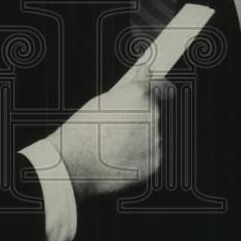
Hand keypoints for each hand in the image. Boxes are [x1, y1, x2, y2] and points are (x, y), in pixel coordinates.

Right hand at [45, 65, 169, 201]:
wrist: (74, 164)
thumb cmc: (81, 132)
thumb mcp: (100, 101)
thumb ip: (127, 90)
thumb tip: (142, 76)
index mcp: (139, 94)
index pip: (162, 84)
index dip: (163, 86)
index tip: (166, 90)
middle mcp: (153, 115)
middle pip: (157, 112)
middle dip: (144, 116)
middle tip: (121, 126)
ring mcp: (156, 140)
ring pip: (154, 135)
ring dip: (141, 137)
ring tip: (114, 144)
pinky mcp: (155, 162)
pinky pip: (152, 154)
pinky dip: (140, 155)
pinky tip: (120, 157)